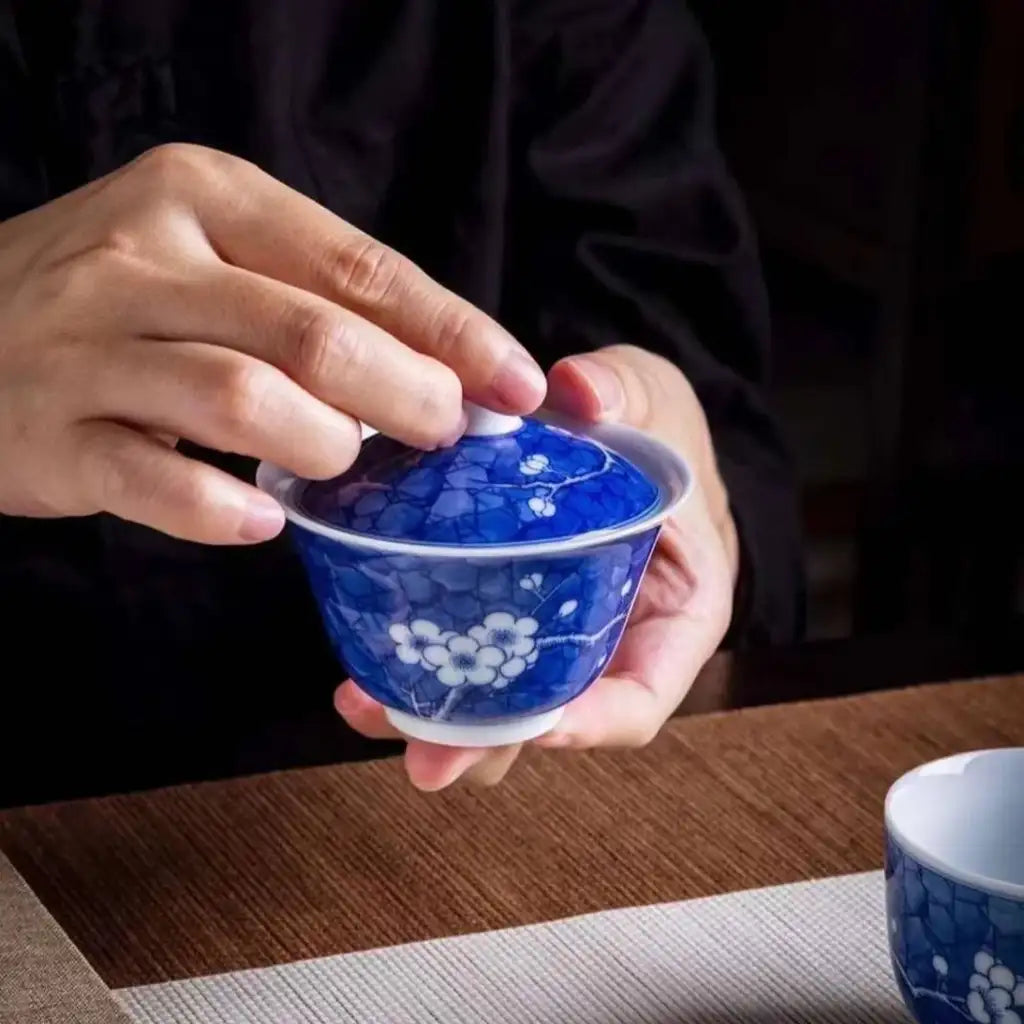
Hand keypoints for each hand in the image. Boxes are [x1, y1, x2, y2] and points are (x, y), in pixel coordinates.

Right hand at [0, 144, 543, 542]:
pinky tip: (264, 523)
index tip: (518, 385)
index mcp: (204, 199)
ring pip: (242, 401)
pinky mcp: (52, 435)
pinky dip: (222, 509)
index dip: (453, 332)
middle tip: (448, 437)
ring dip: (323, 448)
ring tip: (350, 472)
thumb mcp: (208, 254)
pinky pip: (155, 480)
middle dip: (408, 396)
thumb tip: (444, 367)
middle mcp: (144, 260)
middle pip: (314, 334)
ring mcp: (90, 349)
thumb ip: (310, 296)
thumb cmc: (115, 300)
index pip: (359, 267)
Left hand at [335, 344, 736, 788]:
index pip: (643, 695)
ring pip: (502, 702)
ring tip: (368, 709)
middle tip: (425, 759)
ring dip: (439, 718)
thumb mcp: (651, 395)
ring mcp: (553, 634)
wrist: (618, 427)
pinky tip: (363, 658)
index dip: (594, 721)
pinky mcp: (503, 613)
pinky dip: (420, 661)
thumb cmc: (654, 425)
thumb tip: (578, 392)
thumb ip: (622, 391)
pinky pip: (467, 650)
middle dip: (490, 744)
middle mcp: (612, 641)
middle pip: (556, 718)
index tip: (540, 724)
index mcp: (675, 611)